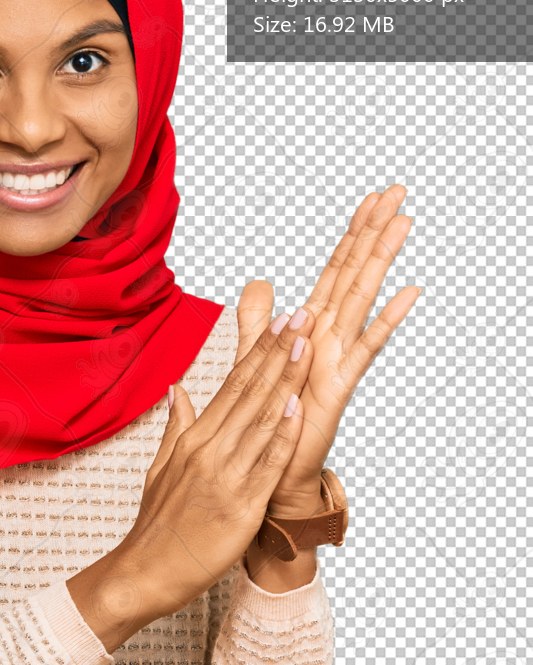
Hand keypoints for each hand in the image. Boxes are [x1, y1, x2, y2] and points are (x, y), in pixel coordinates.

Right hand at [66, 309, 315, 651]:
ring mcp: (224, 478)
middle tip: (304, 315)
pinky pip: (266, 466)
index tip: (283, 320)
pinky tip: (297, 409)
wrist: (145, 574)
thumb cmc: (157, 527)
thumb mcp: (160, 469)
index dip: (261, 351)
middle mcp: (209, 451)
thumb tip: (179, 389)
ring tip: (308, 346)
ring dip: (286, 382)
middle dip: (280, 352)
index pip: (233, 385)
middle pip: (250, 393)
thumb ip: (176, 426)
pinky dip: (282, 436)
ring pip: (261, 420)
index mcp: (194, 440)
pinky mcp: (239, 507)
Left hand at [235, 183, 421, 517]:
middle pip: (353, 275)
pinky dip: (387, 320)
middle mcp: (330, 339)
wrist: (272, 471)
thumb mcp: (256, 360)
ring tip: (404, 223)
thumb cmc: (271, 420)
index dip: (351, 235)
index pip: (333, 272)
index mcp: (311, 330)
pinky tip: (409, 294)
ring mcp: (337, 359)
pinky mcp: (339, 385)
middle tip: (398, 192)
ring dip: (382, 261)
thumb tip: (258, 285)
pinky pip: (365, 348)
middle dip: (374, 233)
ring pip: (362, 299)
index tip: (371, 198)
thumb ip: (257, 323)